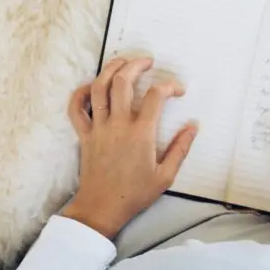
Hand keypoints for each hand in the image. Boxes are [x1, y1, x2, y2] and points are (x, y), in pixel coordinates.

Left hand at [62, 57, 196, 237]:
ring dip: (111, 69)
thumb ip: (180, 148)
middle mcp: (118, 125)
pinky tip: (92, 86)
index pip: (156, 96)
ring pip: (100, 88)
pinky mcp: (85, 135)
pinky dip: (81, 92)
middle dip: (136, 65)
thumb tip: (193, 126)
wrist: (102, 208)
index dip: (169, 86)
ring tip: (123, 62)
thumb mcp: (166, 175)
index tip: (178, 91)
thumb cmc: (135, 194)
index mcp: (141, 134)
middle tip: (148, 62)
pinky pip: (76, 108)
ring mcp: (98, 128)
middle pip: (123, 81)